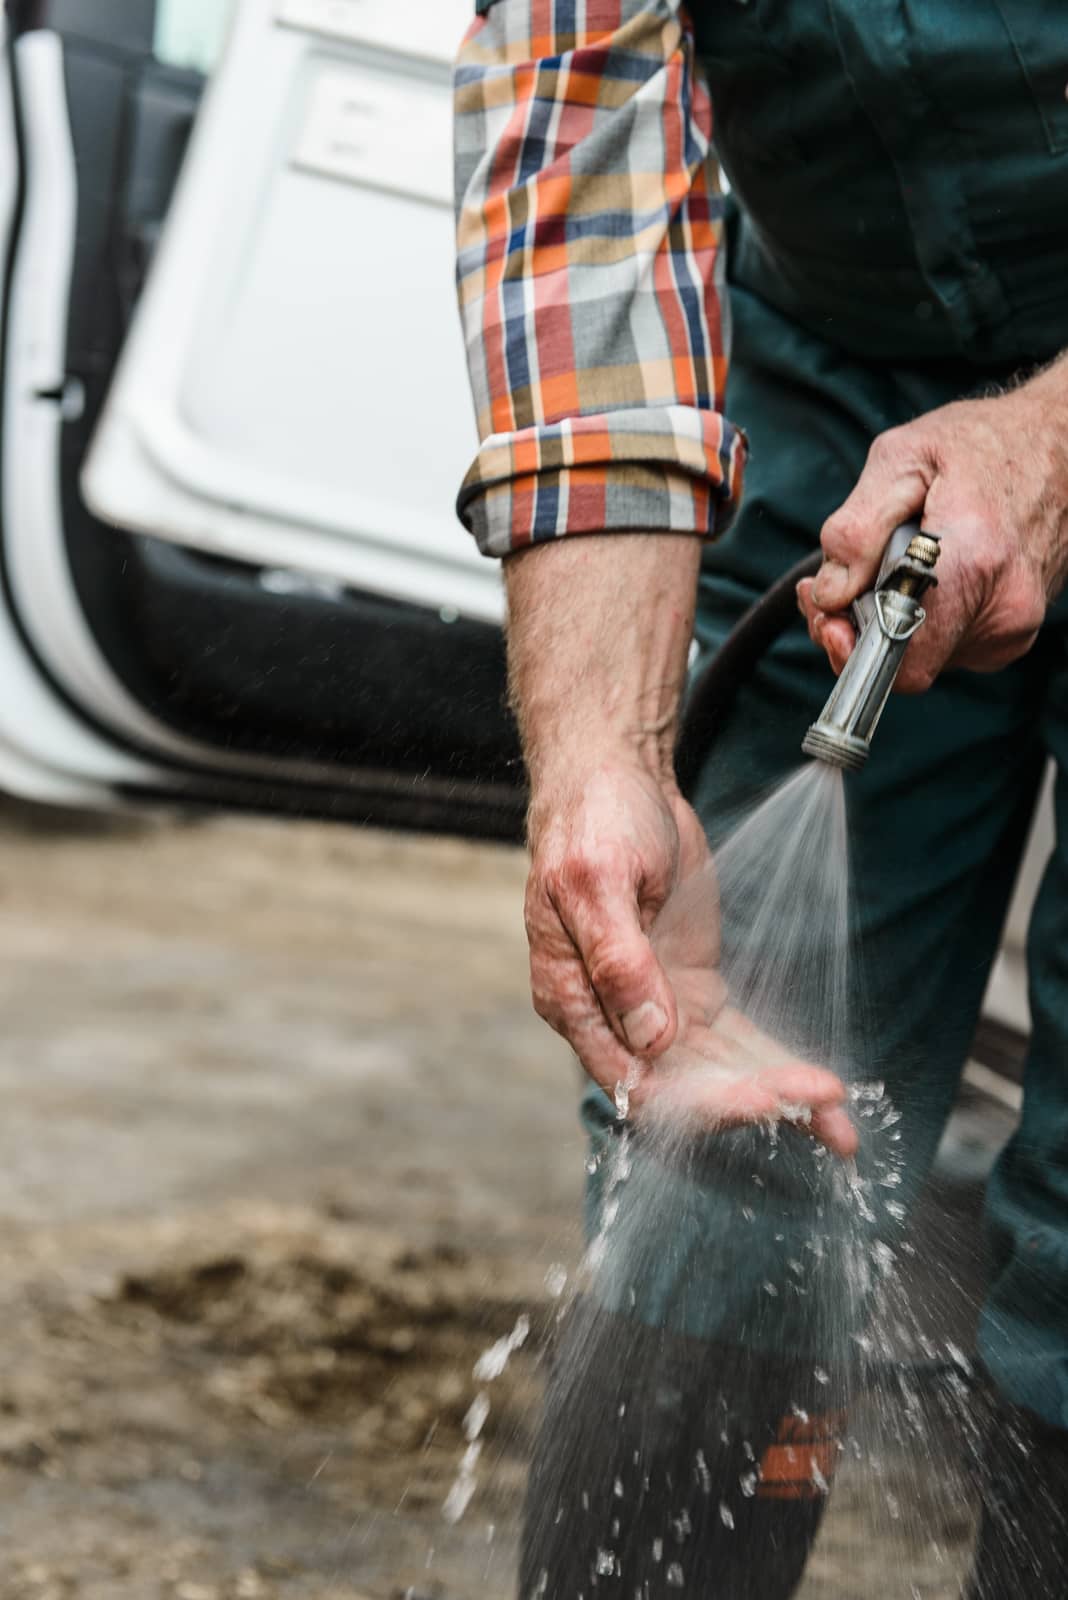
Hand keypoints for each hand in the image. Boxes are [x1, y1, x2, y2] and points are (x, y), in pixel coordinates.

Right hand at [525, 759, 856, 1154]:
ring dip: (777, 1098)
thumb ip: (618, 960)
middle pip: (687, 1086)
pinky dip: (775, 1062)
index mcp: (574, 1001)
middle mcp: (615, 1018)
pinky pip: (737, 1038)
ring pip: (720, 1070)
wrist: (615, 776)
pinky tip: (822, 1091)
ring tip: (841, 1125)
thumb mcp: (597, 880)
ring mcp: (658, 1005)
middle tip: (823, 1106)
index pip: (639, 1080)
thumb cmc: (591, 821)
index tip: (766, 1099)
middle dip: (757, 1101)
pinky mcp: (693, 987)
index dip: (703, 1101)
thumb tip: (651, 1037)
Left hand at [796, 363, 1067, 689]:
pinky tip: (916, 573)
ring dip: (887, 619)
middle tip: (839, 582)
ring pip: (922, 655)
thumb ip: (857, 528)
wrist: (1061, 446)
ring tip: (882, 564)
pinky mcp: (1011, 631)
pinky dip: (919, 617)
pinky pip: (945, 643)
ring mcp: (1012, 626)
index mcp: (974, 564)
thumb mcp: (902, 458)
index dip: (853, 649)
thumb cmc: (984, 443)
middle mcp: (1001, 608)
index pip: (905, 662)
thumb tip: (832, 592)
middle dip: (859, 627)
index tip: (831, 615)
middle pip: (904, 662)